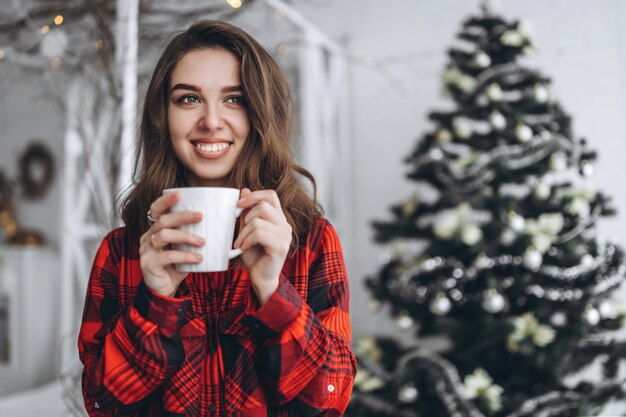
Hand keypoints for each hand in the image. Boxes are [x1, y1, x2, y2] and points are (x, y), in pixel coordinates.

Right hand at [139, 192, 204, 296]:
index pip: (156, 209)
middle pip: (163, 220)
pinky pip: (167, 256)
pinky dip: (185, 256)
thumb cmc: (177, 266)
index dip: (165, 200)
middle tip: (200, 216)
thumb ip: (197, 234)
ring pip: (163, 235)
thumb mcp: (187, 248)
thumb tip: (225, 221)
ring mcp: (146, 250)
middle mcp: (148, 236)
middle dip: (182, 216)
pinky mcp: (149, 264)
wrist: (165, 290)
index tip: (179, 194)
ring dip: (185, 236)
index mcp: (156, 229)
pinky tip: (198, 258)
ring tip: (202, 242)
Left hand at [234, 188, 291, 304]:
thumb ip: (246, 213)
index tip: (238, 205)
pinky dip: (247, 240)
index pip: (271, 195)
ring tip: (239, 243)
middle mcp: (285, 225)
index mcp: (279, 219)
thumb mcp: (247, 231)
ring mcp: (285, 236)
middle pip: (264, 205)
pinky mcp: (280, 247)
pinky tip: (243, 248)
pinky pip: (259, 234)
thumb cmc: (254, 256)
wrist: (261, 279)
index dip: (254, 195)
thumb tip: (244, 190)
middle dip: (246, 216)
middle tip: (238, 231)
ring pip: (258, 221)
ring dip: (243, 232)